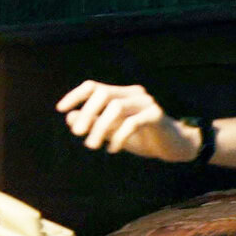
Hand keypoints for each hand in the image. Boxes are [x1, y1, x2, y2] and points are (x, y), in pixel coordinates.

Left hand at [55, 81, 199, 160]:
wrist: (174, 147)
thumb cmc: (142, 138)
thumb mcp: (113, 132)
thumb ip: (94, 124)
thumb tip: (69, 117)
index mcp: (123, 94)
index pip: (94, 86)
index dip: (75, 95)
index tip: (60, 109)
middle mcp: (135, 93)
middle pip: (103, 93)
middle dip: (87, 112)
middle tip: (77, 133)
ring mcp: (147, 103)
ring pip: (115, 107)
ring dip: (99, 127)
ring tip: (92, 145)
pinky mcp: (157, 115)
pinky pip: (132, 122)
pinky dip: (118, 136)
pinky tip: (113, 149)